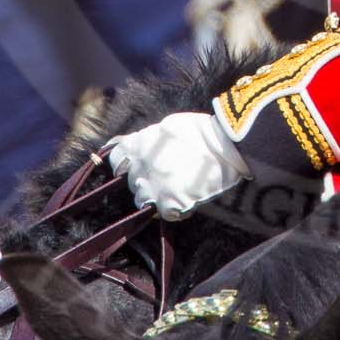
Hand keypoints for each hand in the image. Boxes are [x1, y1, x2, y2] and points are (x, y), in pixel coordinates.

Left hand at [103, 111, 249, 219]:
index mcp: (139, 145)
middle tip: (167, 177)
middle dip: (145, 181)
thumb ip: (147, 138)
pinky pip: (164, 214)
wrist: (224, 144)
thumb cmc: (200, 132)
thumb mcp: (167, 126)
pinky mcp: (169, 202)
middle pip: (132, 182)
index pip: (116, 159)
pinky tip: (187, 199)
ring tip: (176, 189)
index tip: (129, 167)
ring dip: (156, 197)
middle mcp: (140, 166)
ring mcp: (153, 186)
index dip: (123, 164)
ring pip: (143, 200)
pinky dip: (175, 209)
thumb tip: (134, 144)